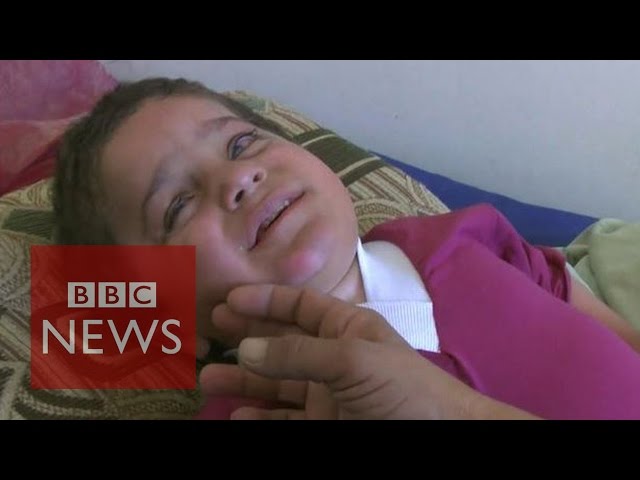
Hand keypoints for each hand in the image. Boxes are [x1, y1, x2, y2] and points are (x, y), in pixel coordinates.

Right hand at [200, 285, 535, 418]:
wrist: (442, 438)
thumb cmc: (405, 390)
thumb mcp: (354, 360)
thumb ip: (300, 354)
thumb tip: (247, 348)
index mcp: (347, 329)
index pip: (300, 306)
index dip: (266, 300)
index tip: (229, 299)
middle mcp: (333, 358)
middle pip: (281, 341)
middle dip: (247, 334)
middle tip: (211, 329)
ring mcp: (328, 395)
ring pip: (276, 383)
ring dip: (243, 378)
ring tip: (208, 377)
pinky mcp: (325, 426)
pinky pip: (284, 418)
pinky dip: (260, 416)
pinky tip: (239, 415)